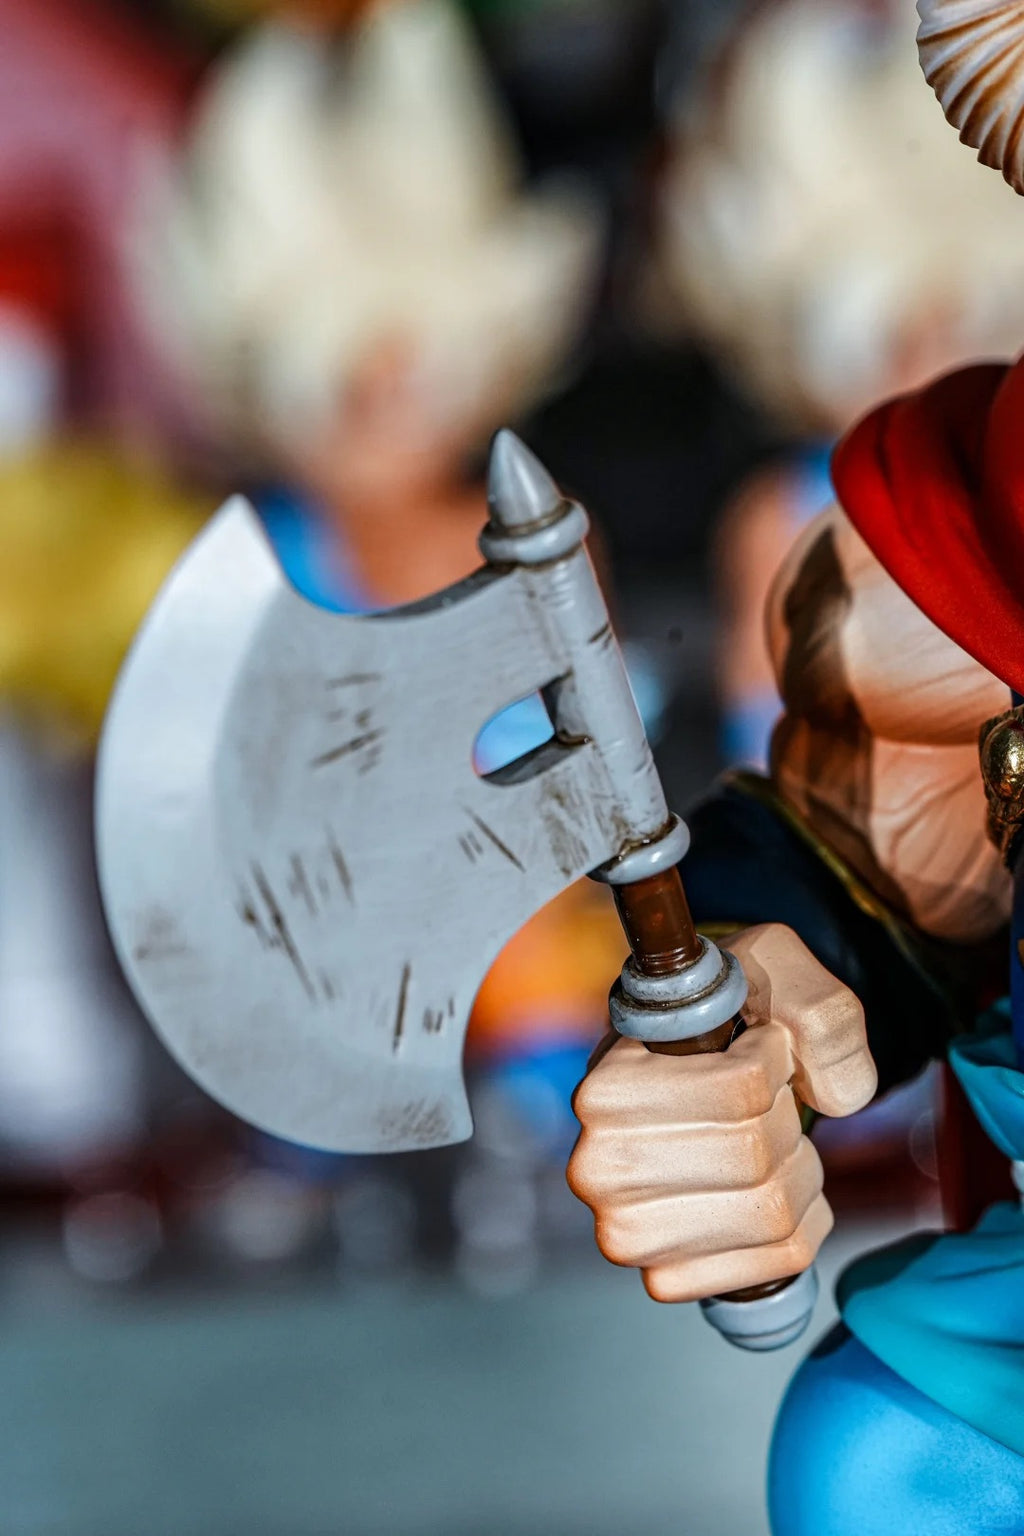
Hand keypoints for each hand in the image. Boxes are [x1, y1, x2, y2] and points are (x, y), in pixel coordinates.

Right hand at [567, 923, 876, 1301]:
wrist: (681, 1072)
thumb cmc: (724, 1014)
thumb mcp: (771, 967)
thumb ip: (820, 1009)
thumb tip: (841, 1098)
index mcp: (604, 1088)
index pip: (739, 1091)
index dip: (775, 1061)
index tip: (761, 1044)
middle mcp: (598, 1167)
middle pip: (756, 1159)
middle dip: (787, 1121)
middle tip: (766, 1098)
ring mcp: (625, 1232)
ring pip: (770, 1213)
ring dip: (798, 1171)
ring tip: (773, 1139)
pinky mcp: (664, 1276)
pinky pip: (778, 1260)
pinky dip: (803, 1220)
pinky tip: (775, 1185)